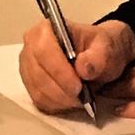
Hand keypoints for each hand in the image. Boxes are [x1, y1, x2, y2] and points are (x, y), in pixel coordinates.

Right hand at [17, 17, 134, 115]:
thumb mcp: (106, 48)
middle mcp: (31, 46)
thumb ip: (98, 56)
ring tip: (79, 99)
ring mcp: (28, 66)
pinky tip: (70, 101)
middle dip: (61, 90)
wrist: (97, 57)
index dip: (59, 71)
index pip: (43, 51)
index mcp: (46, 29)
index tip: (78, 86)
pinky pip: (38, 100)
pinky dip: (56, 105)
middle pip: (38, 74)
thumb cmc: (98, 48)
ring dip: (60, 100)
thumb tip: (83, 67)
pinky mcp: (30, 83)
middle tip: (82, 97)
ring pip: (38, 90)